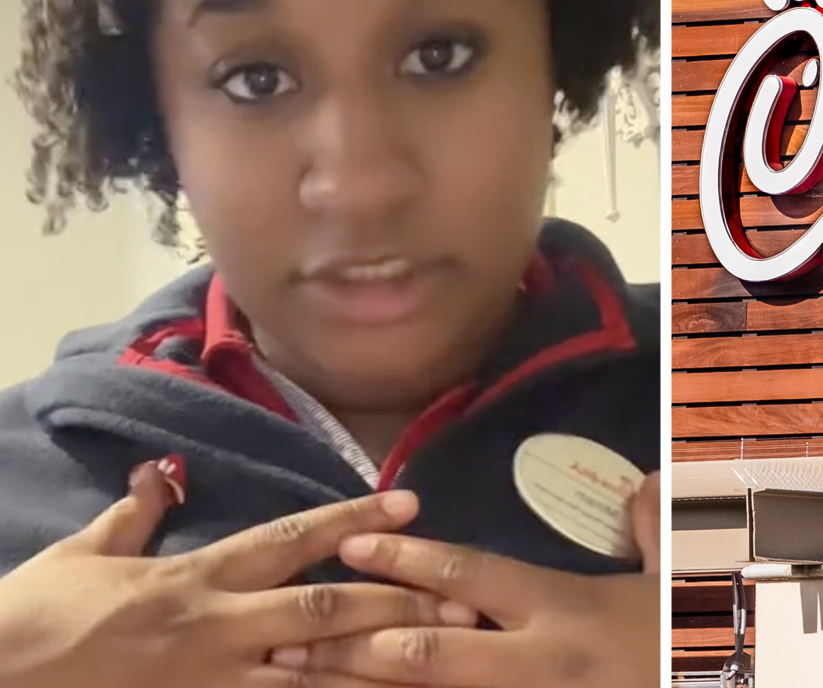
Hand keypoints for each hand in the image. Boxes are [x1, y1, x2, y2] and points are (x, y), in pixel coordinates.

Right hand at [0, 460, 477, 687]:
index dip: (353, 523)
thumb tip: (159, 475)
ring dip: (382, 668)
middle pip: (326, 609)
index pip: (290, 540)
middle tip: (462, 600)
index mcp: (196, 577)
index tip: (409, 508)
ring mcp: (215, 682)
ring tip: (444, 662)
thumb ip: (134, 517)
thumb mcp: (81, 557)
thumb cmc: (33, 619)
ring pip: (318, 674)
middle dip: (397, 604)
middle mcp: (218, 627)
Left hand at [276, 472, 662, 687]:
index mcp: (566, 610)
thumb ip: (656, 526)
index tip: (354, 541)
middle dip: (353, 645)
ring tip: (290, 680)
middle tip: (285, 635)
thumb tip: (648, 480)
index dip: (411, 559)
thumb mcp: (682, 581)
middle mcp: (536, 663)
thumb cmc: (690, 641)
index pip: (475, 577)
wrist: (712, 687)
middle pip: (429, 654)